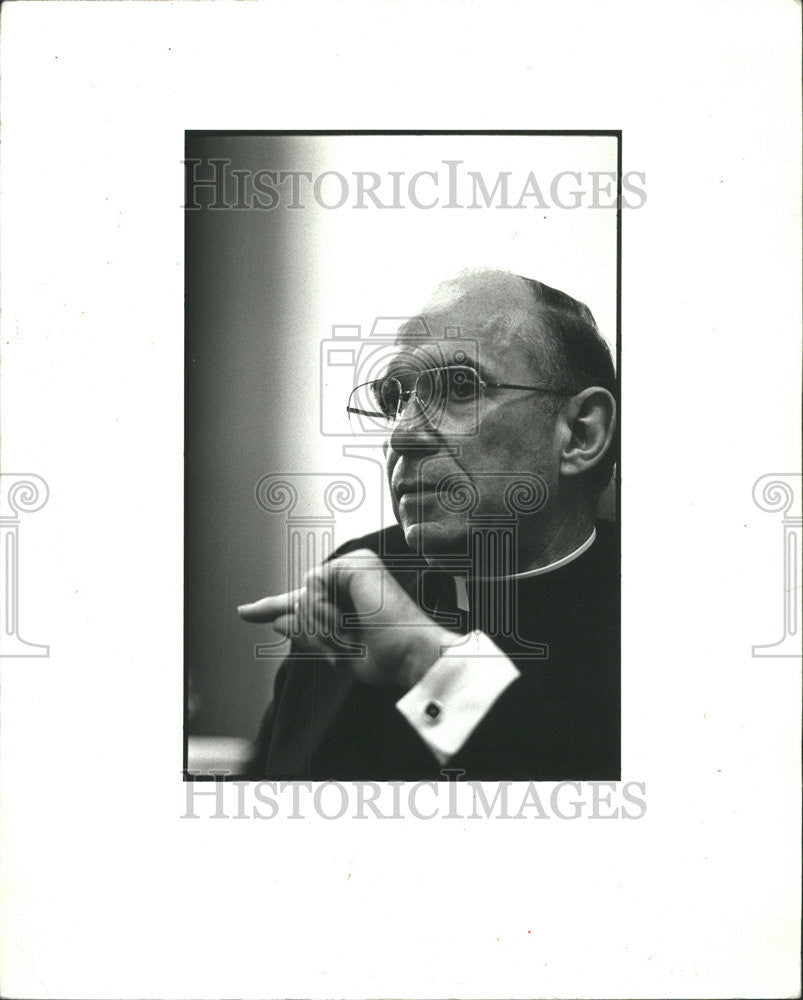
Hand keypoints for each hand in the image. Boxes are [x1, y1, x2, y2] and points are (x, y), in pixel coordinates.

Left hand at [238, 549, 454, 689]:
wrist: (413, 656)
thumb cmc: (387, 655)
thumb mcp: (337, 646)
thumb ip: (308, 630)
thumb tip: (277, 618)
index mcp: (354, 588)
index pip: (305, 597)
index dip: (273, 605)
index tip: (247, 612)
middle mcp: (354, 571)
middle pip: (300, 601)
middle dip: (314, 632)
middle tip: (347, 645)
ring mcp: (355, 565)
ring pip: (303, 600)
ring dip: (323, 630)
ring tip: (354, 637)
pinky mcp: (353, 565)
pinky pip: (312, 592)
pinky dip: (325, 616)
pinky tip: (350, 622)